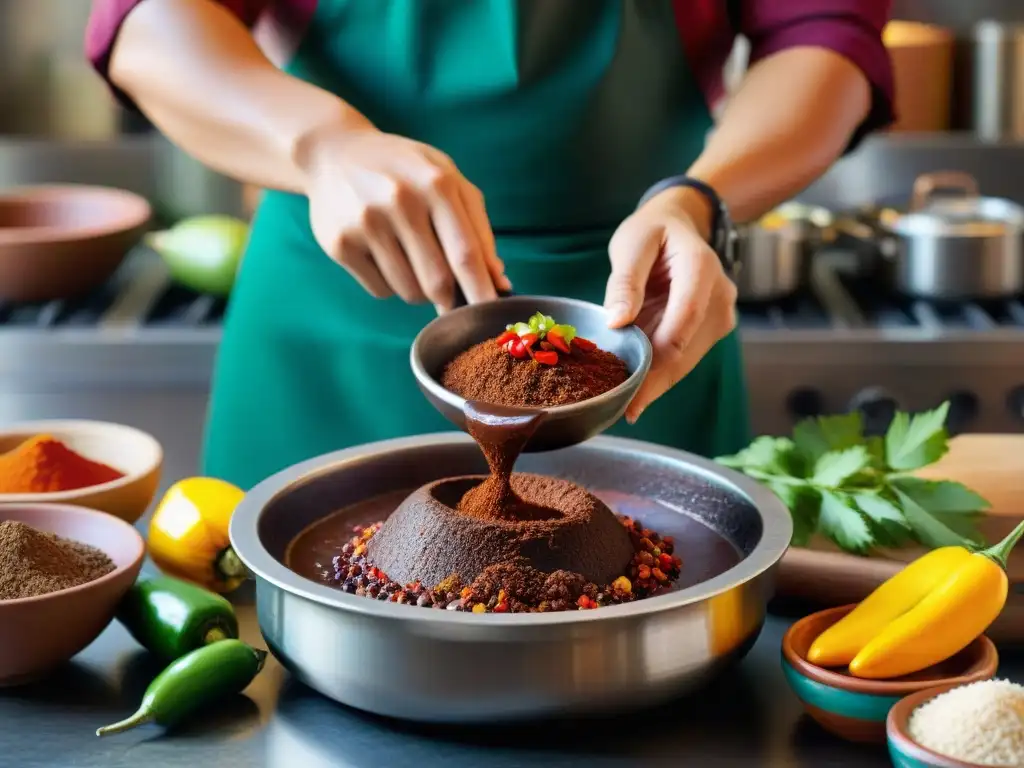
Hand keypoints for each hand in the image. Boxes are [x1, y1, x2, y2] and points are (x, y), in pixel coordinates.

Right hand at [302, 127, 509, 311]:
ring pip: (409, 291)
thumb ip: (477, 227)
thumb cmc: (404, 170)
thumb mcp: (446, 179)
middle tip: (449, 295)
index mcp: (436, 183)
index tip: (491, 316)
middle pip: (438, 282)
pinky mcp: (340, 244)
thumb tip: (498, 281)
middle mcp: (400, 201)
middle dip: (450, 298)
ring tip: (410, 257)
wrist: (332, 153)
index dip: (481, 291)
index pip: (466, 253)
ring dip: (419, 290)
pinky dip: (390, 285)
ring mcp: (366, 223)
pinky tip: (382, 254)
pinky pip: (381, 291)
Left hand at [605, 186, 737, 422]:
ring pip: (688, 360)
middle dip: (655, 380)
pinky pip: (686, 357)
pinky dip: (662, 374)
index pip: (686, 315)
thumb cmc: (651, 232)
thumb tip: (616, 322)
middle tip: (623, 408)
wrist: (677, 226)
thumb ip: (624, 282)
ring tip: (626, 404)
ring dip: (658, 382)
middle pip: (687, 347)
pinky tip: (639, 390)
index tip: (632, 383)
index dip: (659, 353)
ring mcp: (720, 314)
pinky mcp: (712, 328)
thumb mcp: (631, 245)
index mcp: (701, 267)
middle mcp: (720, 294)